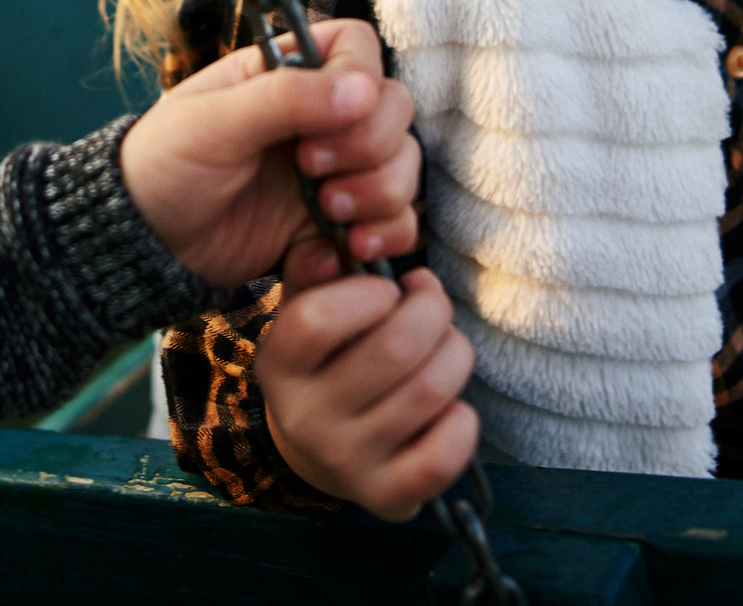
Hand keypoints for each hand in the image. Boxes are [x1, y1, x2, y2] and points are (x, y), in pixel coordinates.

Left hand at [120, 19, 420, 289]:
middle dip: (374, 152)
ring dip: (381, 197)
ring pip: (402, 170)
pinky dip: (377, 241)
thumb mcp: (213, 123)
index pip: (360, 52)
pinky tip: (331, 254)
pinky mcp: (334, 223)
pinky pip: (390, 226)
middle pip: (396, 112)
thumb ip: (285, 100)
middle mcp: (320, 115)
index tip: (317, 134)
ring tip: (330, 219)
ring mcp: (333, 170)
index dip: (359, 88)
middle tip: (316, 180)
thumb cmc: (163, 165)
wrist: (143, 246)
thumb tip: (364, 90)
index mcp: (286, 72)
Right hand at [263, 267, 478, 520]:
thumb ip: (322, 267)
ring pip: (430, 390)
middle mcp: (304, 417)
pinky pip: (444, 454)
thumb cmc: (328, 357)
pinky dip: (463, 420)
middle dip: (434, 311)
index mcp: (279, 363)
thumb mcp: (308, 306)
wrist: (319, 448)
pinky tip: (450, 407)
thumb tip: (349, 247)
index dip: (371, 292)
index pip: (318, 320)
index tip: (390, 289)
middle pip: (395, 349)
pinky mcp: (384, 496)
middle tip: (432, 305)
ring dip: (455, 354)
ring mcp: (344, 461)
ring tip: (445, 347)